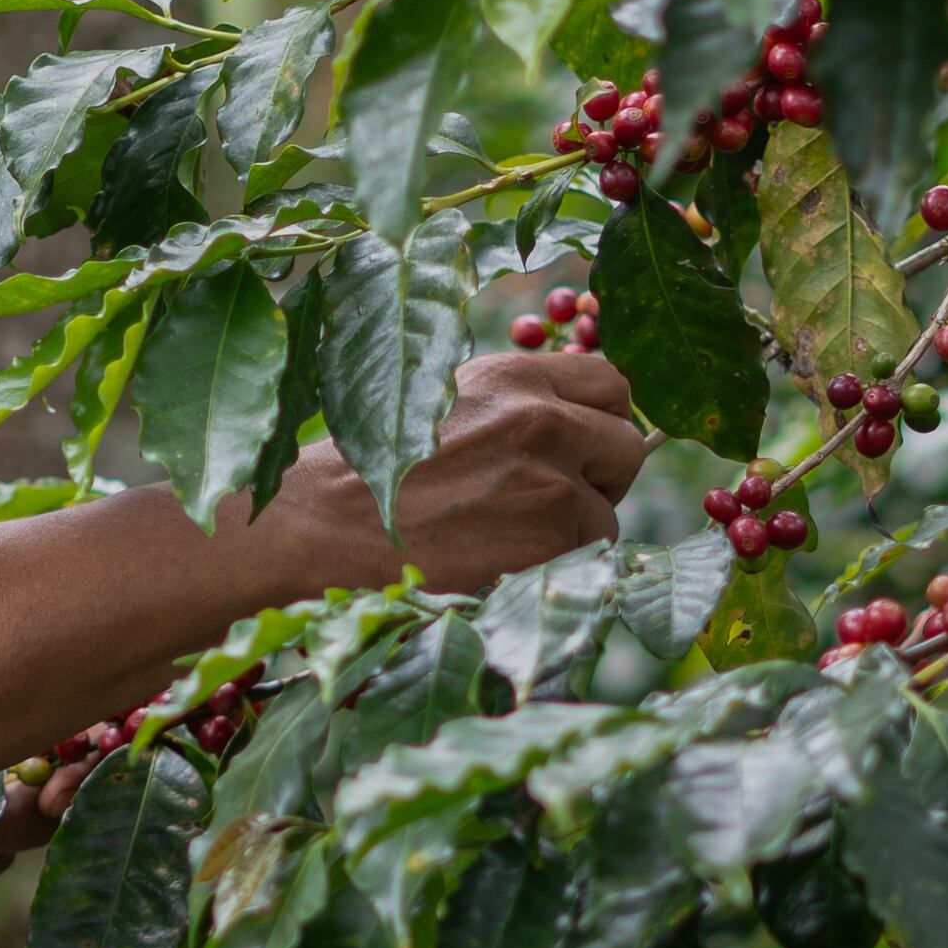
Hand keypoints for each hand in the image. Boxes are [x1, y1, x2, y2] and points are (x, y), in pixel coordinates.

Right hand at [263, 346, 646, 596]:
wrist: (321, 528)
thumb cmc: (370, 472)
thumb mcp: (446, 405)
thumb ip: (516, 406)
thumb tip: (580, 423)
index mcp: (514, 376)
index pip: (612, 384)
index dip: (602, 421)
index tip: (583, 447)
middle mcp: (543, 419)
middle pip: (626, 445)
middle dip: (600, 476)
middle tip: (549, 502)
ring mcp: (552, 482)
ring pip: (608, 512)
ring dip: (573, 531)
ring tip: (504, 540)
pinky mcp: (551, 543)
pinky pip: (587, 559)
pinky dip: (554, 570)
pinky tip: (498, 566)